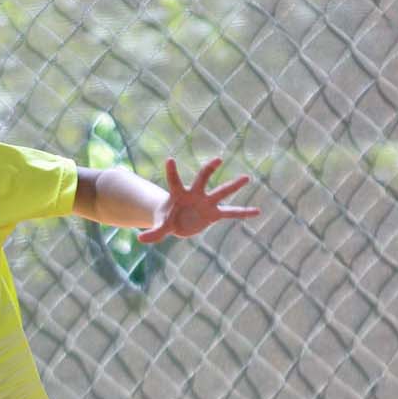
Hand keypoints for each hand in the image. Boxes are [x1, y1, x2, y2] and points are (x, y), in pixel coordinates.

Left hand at [137, 157, 259, 243]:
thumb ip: (153, 233)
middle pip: (202, 179)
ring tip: (246, 177)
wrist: (176, 220)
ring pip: (220, 192)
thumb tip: (140, 239)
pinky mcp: (214, 213)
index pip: (174, 181)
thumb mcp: (160, 227)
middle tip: (217, 160)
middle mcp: (194, 194)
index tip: (169, 159)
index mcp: (178, 194)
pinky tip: (257, 211)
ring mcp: (206, 203)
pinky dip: (243, 213)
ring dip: (233, 185)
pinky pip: (230, 213)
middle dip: (209, 170)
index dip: (171, 171)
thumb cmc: (166, 219)